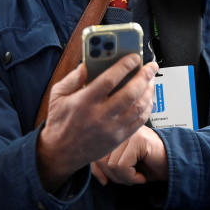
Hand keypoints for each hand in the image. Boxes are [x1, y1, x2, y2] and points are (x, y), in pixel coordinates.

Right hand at [36, 55, 157, 190]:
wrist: (61, 153)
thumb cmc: (59, 121)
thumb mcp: (57, 95)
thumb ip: (72, 78)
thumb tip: (88, 64)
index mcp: (84, 101)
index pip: (110, 80)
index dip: (125, 66)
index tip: (134, 57)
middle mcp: (100, 115)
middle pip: (130, 93)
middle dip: (144, 77)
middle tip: (150, 67)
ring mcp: (111, 129)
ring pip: (138, 107)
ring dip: (148, 91)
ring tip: (151, 80)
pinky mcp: (118, 138)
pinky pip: (139, 122)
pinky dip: (147, 108)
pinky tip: (148, 98)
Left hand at [91, 125, 168, 185]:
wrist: (176, 166)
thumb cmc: (151, 165)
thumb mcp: (124, 166)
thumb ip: (108, 165)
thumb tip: (99, 177)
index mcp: (114, 132)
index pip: (93, 151)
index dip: (97, 170)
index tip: (105, 180)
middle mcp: (120, 129)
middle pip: (100, 160)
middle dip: (114, 176)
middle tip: (130, 177)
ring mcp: (129, 133)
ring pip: (111, 165)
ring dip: (125, 178)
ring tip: (138, 174)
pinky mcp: (138, 140)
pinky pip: (122, 166)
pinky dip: (132, 177)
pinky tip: (143, 175)